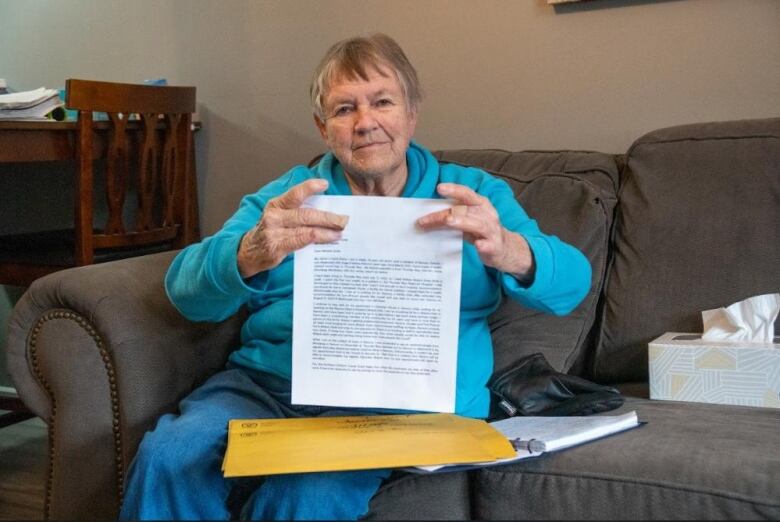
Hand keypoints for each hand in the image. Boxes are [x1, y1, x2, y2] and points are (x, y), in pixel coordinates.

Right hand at [237, 179, 348, 277]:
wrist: (249, 252)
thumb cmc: (270, 232)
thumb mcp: (279, 216)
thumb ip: (296, 212)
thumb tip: (325, 210)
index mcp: (276, 205)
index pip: (294, 194)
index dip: (310, 187)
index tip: (324, 184)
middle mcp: (274, 216)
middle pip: (306, 214)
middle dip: (328, 217)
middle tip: (344, 220)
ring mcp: (274, 232)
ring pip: (306, 229)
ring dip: (326, 231)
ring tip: (340, 232)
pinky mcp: (277, 247)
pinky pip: (301, 242)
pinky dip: (318, 240)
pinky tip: (328, 240)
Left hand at [416, 183, 534, 283]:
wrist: (506, 250)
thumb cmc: (482, 233)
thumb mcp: (469, 220)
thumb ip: (453, 216)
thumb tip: (428, 217)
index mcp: (480, 205)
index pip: (467, 194)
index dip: (454, 190)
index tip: (439, 188)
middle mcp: (487, 215)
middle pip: (464, 211)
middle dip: (444, 214)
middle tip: (425, 219)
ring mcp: (491, 231)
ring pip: (477, 224)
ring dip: (463, 222)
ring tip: (449, 221)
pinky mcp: (494, 247)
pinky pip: (489, 245)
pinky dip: (483, 245)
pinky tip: (478, 245)